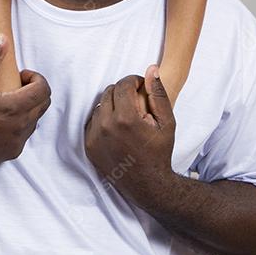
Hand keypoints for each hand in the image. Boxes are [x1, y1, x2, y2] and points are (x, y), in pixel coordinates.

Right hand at [0, 40, 51, 166]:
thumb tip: (2, 40)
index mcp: (12, 107)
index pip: (43, 90)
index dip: (36, 78)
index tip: (21, 76)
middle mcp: (19, 127)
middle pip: (44, 103)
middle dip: (34, 91)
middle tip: (15, 86)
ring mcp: (17, 141)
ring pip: (36, 119)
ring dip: (28, 107)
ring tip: (6, 103)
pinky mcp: (13, 151)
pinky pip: (26, 133)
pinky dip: (20, 123)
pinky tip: (2, 119)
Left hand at [84, 65, 175, 202]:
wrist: (148, 184)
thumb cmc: (160, 152)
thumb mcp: (167, 122)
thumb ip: (158, 94)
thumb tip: (151, 70)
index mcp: (126, 118)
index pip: (122, 84)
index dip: (134, 81)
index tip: (141, 86)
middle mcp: (106, 126)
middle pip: (109, 92)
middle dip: (123, 92)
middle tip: (135, 101)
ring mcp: (95, 137)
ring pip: (99, 105)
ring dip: (112, 105)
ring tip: (127, 115)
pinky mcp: (88, 146)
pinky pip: (92, 121)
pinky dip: (103, 119)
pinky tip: (117, 127)